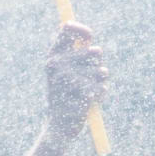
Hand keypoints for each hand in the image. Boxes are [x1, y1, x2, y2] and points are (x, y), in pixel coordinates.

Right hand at [43, 23, 106, 137]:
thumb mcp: (64, 71)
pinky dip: (100, 93)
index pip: (68, 30)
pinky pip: (102, 88)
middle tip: (88, 75)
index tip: (89, 36)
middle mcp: (57, 66)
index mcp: (52, 57)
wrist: (58, 125)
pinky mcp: (80, 95)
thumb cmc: (65, 94)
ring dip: (100, 81)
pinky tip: (89, 100)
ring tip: (89, 89)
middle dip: (98, 64)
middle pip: (96, 52)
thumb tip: (87, 40)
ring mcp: (67, 80)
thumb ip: (75, 53)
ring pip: (102, 71)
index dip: (82, 30)